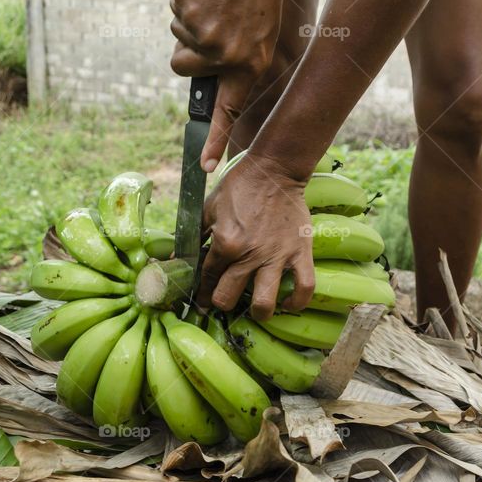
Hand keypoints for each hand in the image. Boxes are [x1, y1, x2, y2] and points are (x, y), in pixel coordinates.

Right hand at [169, 0, 283, 171]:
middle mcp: (226, 56)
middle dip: (188, 52)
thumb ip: (236, 63)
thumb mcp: (260, 37)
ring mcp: (205, 36)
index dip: (217, 141)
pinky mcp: (186, 14)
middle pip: (182, 68)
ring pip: (177, 44)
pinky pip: (174, 18)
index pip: (230, 111)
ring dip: (189, 27)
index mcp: (249, 64)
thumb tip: (208, 82)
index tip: (205, 167)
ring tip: (216, 6)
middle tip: (211, 28)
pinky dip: (184, 7)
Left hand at [198, 153, 314, 320]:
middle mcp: (250, 254)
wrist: (274, 169)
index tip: (202, 300)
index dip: (201, 292)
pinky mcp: (300, 252)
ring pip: (264, 303)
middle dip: (222, 303)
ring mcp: (277, 256)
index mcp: (226, 242)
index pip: (207, 278)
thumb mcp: (209, 208)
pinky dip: (297, 302)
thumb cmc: (240, 186)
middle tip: (224, 301)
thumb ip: (196, 235)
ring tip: (257, 310)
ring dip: (257, 312)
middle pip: (228, 298)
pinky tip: (287, 304)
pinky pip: (304, 288)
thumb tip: (177, 257)